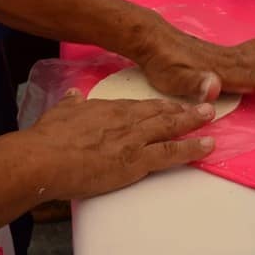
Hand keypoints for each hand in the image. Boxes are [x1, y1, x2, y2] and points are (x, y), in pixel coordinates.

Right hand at [25, 89, 215, 200]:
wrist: (43, 158)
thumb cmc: (47, 139)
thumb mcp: (60, 112)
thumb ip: (71, 103)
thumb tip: (73, 94)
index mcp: (109, 109)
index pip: (141, 106)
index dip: (159, 106)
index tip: (172, 105)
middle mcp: (127, 120)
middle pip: (161, 112)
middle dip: (184, 109)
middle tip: (204, 106)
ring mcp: (135, 139)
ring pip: (171, 127)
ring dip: (193, 122)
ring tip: (210, 118)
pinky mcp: (137, 160)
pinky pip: (171, 153)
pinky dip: (191, 148)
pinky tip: (206, 146)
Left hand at [134, 17, 254, 100]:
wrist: (151, 39)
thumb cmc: (161, 64)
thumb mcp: (172, 79)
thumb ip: (194, 84)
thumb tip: (214, 87)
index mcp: (220, 71)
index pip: (252, 75)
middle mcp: (228, 61)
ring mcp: (227, 55)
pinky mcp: (224, 52)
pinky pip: (252, 46)